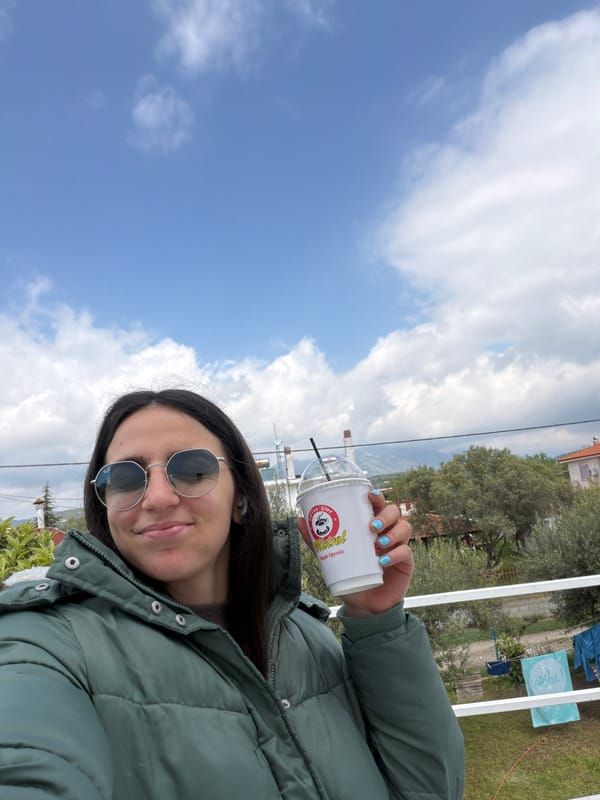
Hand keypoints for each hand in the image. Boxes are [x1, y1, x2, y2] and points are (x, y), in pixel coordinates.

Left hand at [297, 489, 412, 616]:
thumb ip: (317, 540)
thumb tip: (300, 519)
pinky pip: (406, 552)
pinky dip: (396, 554)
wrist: (362, 604)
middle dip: (385, 515)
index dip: (377, 497)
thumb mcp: (331, 556)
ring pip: (404, 527)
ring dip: (393, 532)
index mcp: (371, 525)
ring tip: (379, 543)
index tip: (370, 495)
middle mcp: (387, 532)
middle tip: (372, 526)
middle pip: (394, 511)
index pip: (378, 504)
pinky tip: (382, 561)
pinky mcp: (405, 563)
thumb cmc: (350, 575)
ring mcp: (397, 545)